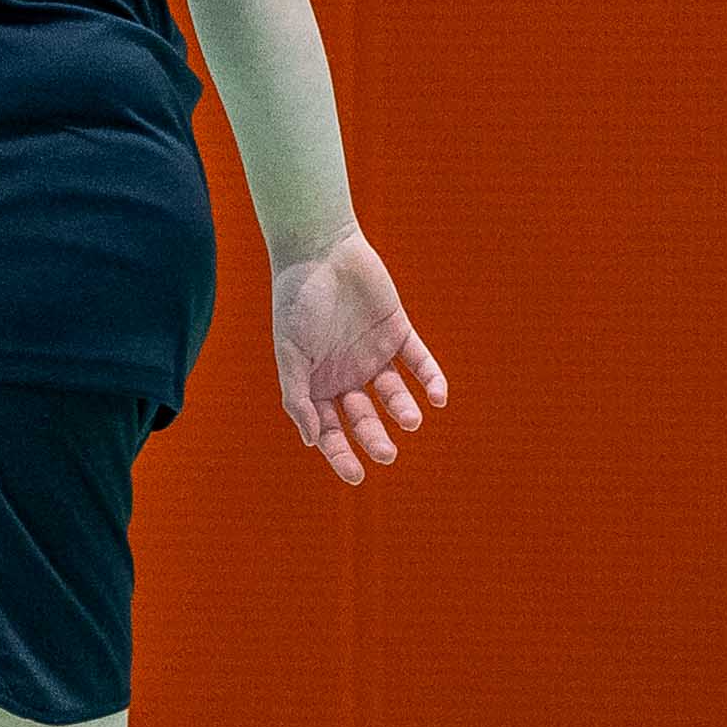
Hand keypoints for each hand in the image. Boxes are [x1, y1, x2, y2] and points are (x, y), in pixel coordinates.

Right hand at [268, 233, 446, 484]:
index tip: (355, 476)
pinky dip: (430, 379)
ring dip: (403, 409)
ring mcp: (372, 354)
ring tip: (411, 420)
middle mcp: (345, 374)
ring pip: (393, 394)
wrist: (319, 250)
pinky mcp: (397, 331)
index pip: (329, 429)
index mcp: (315, 383)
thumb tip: (310, 441)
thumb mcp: (289, 353)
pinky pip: (418, 361)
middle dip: (374, 438)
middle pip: (363, 417)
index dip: (340, 454)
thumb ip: (297, 396)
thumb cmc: (296, 300)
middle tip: (387, 453)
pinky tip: (437, 397)